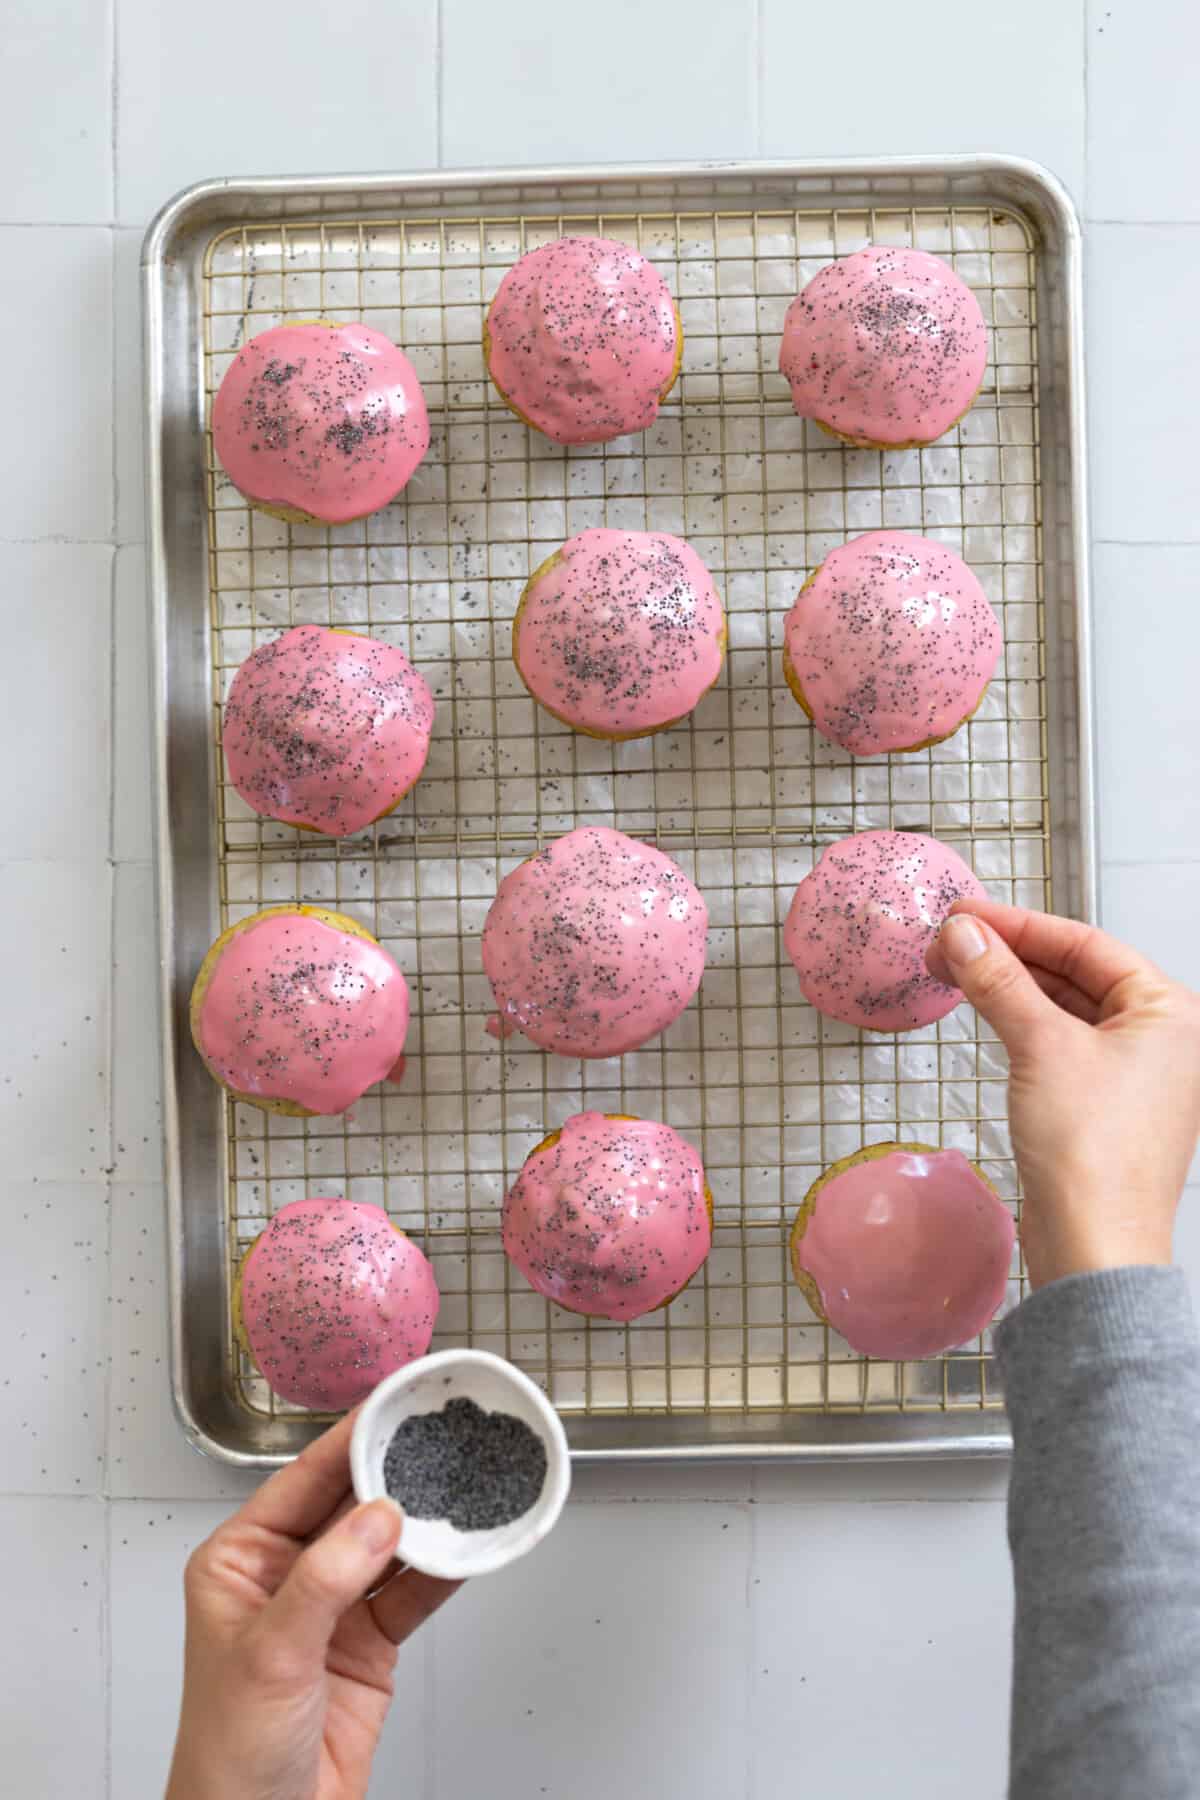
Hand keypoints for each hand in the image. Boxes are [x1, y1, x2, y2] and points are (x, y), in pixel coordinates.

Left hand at [167, 1412, 459, 1799]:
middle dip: (397, 1473)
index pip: (303, 1480)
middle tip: (442, 1435)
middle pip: (351, 1505)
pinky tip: (468, 1544)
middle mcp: (286, 1576)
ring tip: (467, 1482)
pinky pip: (412, 1593)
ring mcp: (331, 1610)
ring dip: (427, 1520)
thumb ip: (326, 1580)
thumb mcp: (270, 1655)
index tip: (393, 1407)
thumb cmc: (228, 1755)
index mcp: (241, 1560)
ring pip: (389, 1546)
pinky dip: (444, 1570)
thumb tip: (378, 1517)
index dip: (350, 1440)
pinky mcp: (368, 1645)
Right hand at [926, 899, 1199, 1289]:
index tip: (966, 915)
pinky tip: (986, 1014)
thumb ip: (999, 982)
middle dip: (1009, 955)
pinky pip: (1061, 1046)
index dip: (1020, 923)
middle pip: (1077, 974)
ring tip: (954, 971)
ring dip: (1010, 988)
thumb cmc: (1093, 1153)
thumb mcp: (1040, 1046)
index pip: (1087, 943)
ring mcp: (1134, 1075)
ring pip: (1066, 1009)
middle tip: (949, 942)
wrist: (1094, 1246)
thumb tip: (965, 936)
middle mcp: (1162, 1039)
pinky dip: (1021, 1025)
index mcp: (1168, 1012)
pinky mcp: (1104, 1107)